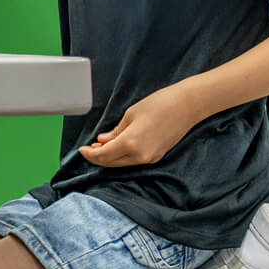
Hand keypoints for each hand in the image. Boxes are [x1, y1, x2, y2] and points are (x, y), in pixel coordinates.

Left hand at [78, 84, 196, 168]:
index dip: (90, 154)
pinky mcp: (157, 156)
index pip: (103, 156)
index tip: (81, 149)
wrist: (186, 106)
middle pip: (112, 163)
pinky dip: (122, 156)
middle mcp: (140, 156)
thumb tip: (102, 141)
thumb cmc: (158, 105)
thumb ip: (116, 132)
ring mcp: (150, 158)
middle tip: (89, 148)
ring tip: (100, 147)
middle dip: (98, 157)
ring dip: (110, 157)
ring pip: (123, 163)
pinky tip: (117, 147)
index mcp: (131, 144)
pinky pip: (133, 160)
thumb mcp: (131, 115)